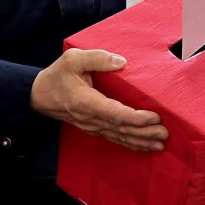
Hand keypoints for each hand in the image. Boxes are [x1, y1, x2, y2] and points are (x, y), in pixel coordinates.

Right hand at [30, 49, 167, 150]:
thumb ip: (97, 58)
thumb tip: (121, 62)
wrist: (39, 95)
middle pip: (121, 129)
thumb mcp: (73, 59)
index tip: (154, 117)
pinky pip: (114, 138)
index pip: (115, 114)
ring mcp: (92, 126)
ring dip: (140, 141)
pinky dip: (131, 144)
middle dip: (144, 133)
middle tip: (164, 133)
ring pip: (119, 137)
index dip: (135, 118)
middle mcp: (90, 118)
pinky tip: (144, 146)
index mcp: (86, 102)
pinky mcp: (94, 128)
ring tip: (160, 143)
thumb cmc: (58, 75)